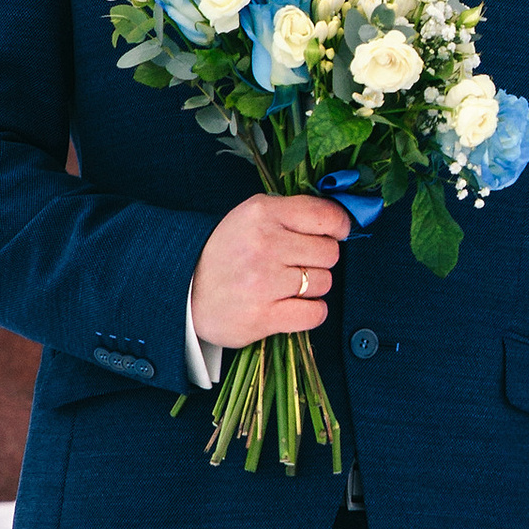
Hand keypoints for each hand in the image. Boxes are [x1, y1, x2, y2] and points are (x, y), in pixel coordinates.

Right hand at [192, 192, 351, 347]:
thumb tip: (343, 221)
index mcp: (262, 213)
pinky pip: (316, 313)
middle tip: (296, 264)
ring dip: (311, 287)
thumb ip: (294, 213)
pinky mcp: (263, 316)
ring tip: (285, 285)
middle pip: (330, 252)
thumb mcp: (252, 216)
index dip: (339, 226)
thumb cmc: (228, 252)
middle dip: (319, 260)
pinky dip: (311, 312)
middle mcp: (264, 244)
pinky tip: (292, 305)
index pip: (326, 216)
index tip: (335, 234)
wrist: (186, 291)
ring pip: (324, 283)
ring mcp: (263, 282)